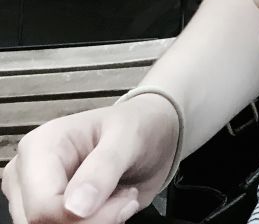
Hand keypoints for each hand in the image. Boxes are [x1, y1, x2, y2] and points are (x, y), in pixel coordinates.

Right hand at [2, 95, 177, 223]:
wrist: (149, 136)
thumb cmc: (137, 126)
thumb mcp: (128, 136)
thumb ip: (104, 167)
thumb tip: (75, 207)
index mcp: (38, 146)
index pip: (42, 206)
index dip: (82, 219)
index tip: (124, 205)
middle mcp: (26, 174)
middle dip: (89, 222)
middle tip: (124, 201)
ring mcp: (31, 197)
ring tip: (119, 200)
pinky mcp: (46, 213)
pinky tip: (110, 208)